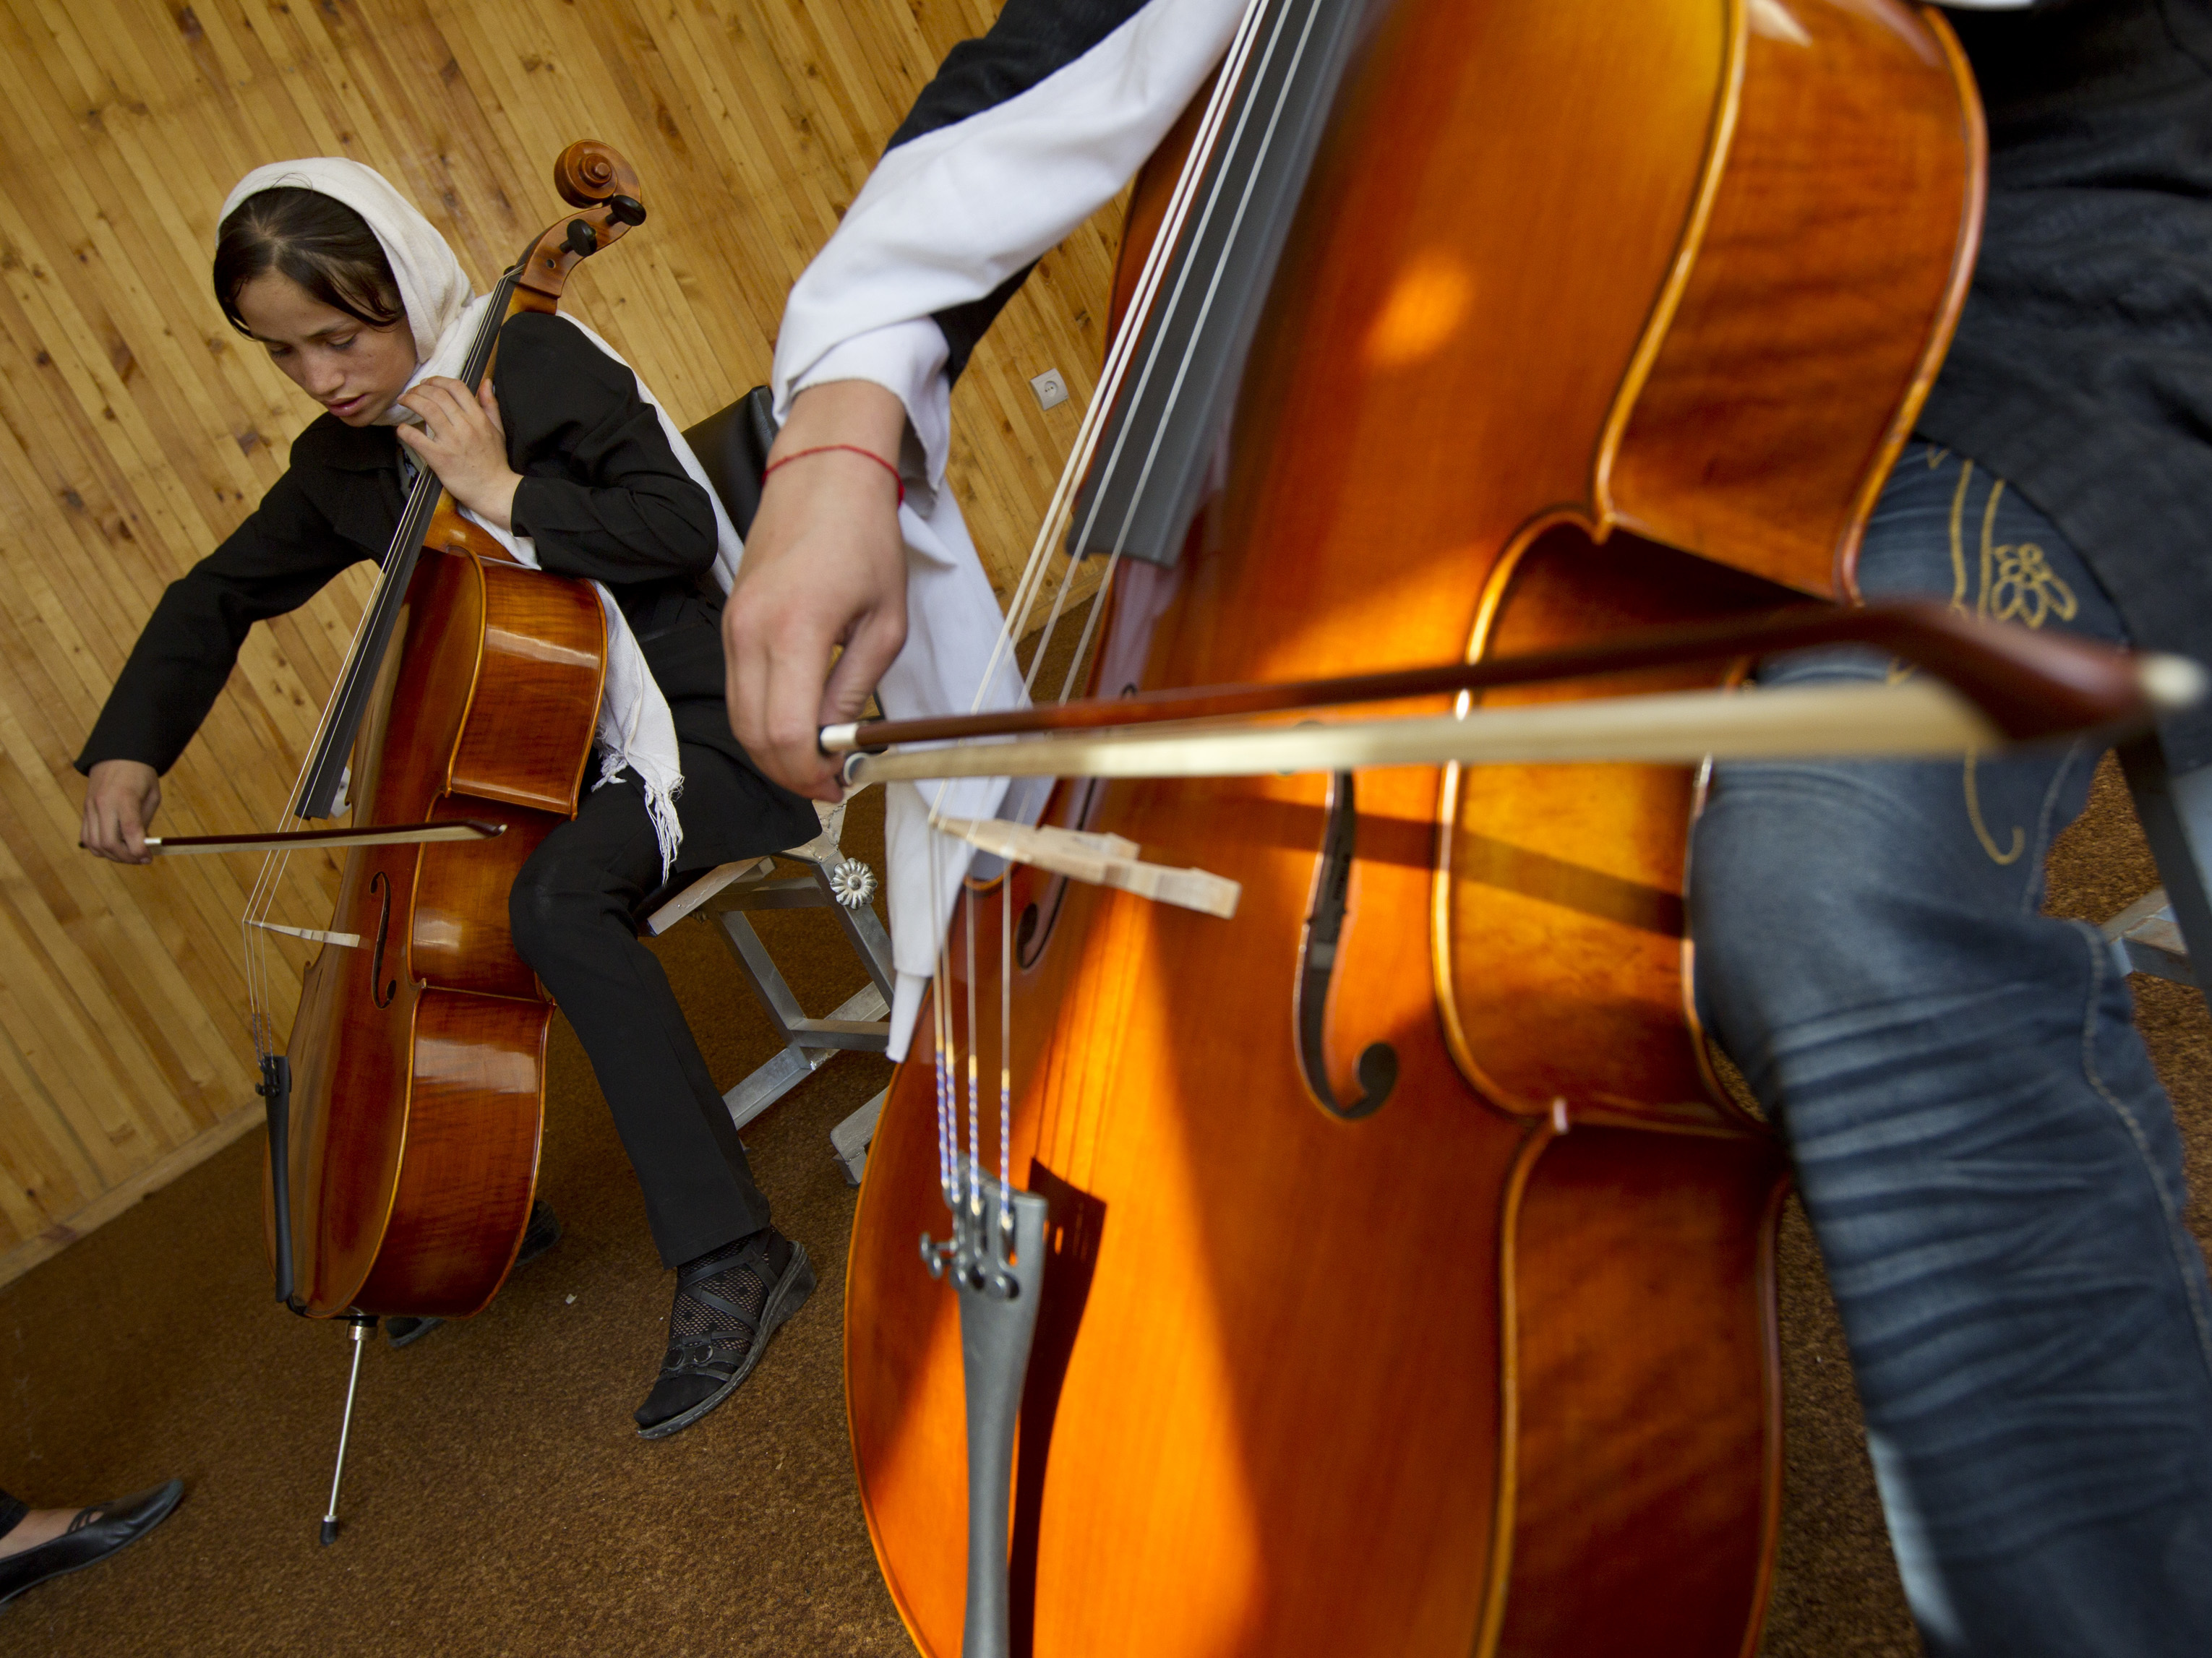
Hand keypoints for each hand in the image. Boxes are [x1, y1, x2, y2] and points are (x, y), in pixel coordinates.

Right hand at [82, 759, 161, 863]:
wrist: (117, 755)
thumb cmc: (140, 775)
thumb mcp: (152, 796)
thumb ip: (145, 821)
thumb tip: (141, 846)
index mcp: (124, 798)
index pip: (130, 832)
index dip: (139, 851)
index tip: (148, 858)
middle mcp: (103, 804)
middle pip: (109, 843)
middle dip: (126, 858)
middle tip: (140, 859)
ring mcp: (90, 808)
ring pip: (94, 844)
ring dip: (112, 856)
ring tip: (128, 855)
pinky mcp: (85, 810)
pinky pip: (87, 837)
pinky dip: (99, 848)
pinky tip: (114, 848)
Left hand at [394, 377, 521, 530]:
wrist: (494, 490)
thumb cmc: (494, 462)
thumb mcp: (498, 430)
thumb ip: (490, 405)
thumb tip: (486, 382)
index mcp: (478, 418)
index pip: (456, 387)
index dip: (438, 380)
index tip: (428, 383)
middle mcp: (465, 426)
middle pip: (438, 395)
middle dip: (419, 389)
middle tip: (411, 392)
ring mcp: (451, 442)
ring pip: (427, 410)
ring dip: (411, 401)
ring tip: (404, 401)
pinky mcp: (440, 458)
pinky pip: (417, 439)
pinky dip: (405, 430)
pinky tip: (401, 429)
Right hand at [723, 381, 910, 799]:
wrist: (823, 474)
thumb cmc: (864, 538)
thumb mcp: (884, 622)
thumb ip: (855, 690)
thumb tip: (838, 746)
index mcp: (794, 631)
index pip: (786, 734)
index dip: (809, 775)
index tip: (838, 787)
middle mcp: (749, 632)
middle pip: (753, 736)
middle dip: (790, 773)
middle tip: (829, 785)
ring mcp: (732, 626)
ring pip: (738, 718)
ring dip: (774, 751)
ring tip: (818, 760)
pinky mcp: (729, 621)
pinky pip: (738, 689)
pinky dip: (763, 719)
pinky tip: (799, 724)